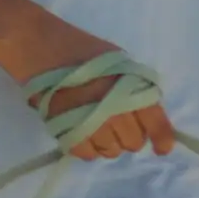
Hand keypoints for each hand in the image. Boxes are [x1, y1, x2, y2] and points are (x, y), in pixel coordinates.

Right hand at [9, 40, 177, 160]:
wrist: (36, 44)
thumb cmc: (78, 47)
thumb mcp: (117, 60)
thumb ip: (133, 86)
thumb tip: (144, 112)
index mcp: (130, 87)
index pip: (155, 122)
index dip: (162, 139)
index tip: (161, 149)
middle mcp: (114, 108)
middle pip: (134, 142)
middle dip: (129, 136)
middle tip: (116, 123)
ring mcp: (90, 123)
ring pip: (111, 151)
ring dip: (108, 143)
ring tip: (96, 126)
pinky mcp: (66, 131)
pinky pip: (87, 154)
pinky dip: (88, 148)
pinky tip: (82, 132)